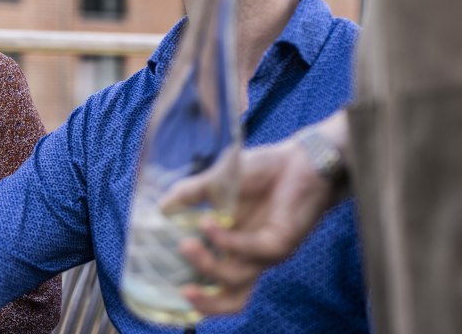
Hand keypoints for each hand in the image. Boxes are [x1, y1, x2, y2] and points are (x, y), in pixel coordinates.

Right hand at [160, 137, 335, 313]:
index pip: (213, 282)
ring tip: (184, 244)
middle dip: (205, 304)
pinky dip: (225, 241)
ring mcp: (266, 253)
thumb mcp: (216, 181)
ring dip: (207, 265)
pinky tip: (207, 223)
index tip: (163, 279)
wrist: (300, 158)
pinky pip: (250, 250)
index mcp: (233, 246)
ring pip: (236, 280)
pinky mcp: (281, 242)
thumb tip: (160, 207)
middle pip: (231, 298)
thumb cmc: (263, 171)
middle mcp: (250, 256)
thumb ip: (189, 194)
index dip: (193, 289)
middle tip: (181, 290)